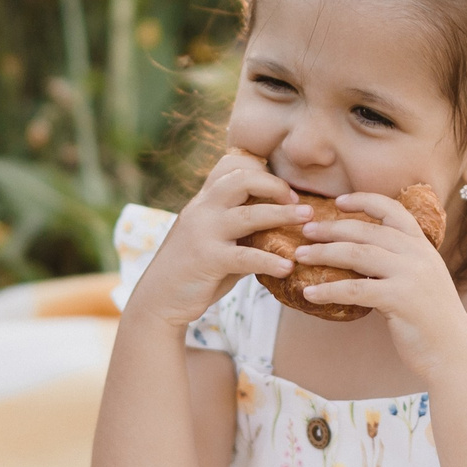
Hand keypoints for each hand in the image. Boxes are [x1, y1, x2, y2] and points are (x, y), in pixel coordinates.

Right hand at [127, 149, 311, 331]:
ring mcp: (204, 233)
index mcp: (204, 202)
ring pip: (249, 215)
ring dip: (283, 215)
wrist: (158, 300)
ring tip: (308, 220)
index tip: (284, 188)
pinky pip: (245, 256)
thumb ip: (240, 229)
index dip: (260, 169)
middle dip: (275, 185)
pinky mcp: (207, 260)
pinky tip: (288, 267)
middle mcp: (202, 210)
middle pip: (241, 179)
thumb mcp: (214, 240)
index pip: (230, 166)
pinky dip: (269, 261)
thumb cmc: (194, 271)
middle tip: (299, 201)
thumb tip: (281, 225)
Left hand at [294, 192, 466, 380]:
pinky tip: (310, 294)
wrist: (454, 354)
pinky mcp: (400, 299)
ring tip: (300, 256)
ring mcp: (410, 275)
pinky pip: (355, 289)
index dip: (365, 201)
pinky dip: (328, 290)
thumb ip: (400, 264)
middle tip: (305, 231)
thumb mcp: (423, 282)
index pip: (393, 211)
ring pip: (356, 255)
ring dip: (323, 253)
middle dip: (331, 229)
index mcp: (423, 247)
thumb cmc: (433, 322)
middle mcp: (418, 255)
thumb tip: (361, 256)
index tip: (339, 201)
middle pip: (365, 231)